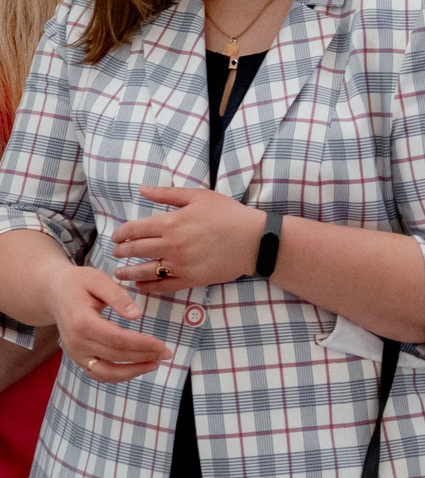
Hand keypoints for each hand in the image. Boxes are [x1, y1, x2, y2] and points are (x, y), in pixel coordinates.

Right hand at [45, 265, 168, 383]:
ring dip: (132, 372)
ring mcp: (75, 353)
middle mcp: (76, 342)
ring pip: (105, 372)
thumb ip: (117, 296)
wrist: (53, 293)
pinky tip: (138, 368)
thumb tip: (136, 315)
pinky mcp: (78, 358)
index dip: (141, 344)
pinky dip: (119, 375)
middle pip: (115, 355)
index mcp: (82, 322)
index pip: (116, 339)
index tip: (162, 345)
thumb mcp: (98, 280)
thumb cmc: (78, 283)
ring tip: (155, 363)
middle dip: (144, 356)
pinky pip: (99, 373)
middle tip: (167, 353)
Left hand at [111, 186, 259, 292]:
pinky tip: (140, 285)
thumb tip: (142, 189)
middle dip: (121, 252)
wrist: (255, 240)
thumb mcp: (200, 196)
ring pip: (144, 271)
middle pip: (135, 250)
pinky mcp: (190, 279)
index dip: (121, 233)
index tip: (116, 236)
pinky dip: (148, 287)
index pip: (134, 229)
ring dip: (128, 272)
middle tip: (116, 253)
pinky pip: (163, 286)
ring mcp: (180, 265)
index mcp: (171, 222)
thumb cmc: (229, 214)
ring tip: (120, 273)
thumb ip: (168, 194)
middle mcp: (171, 245)